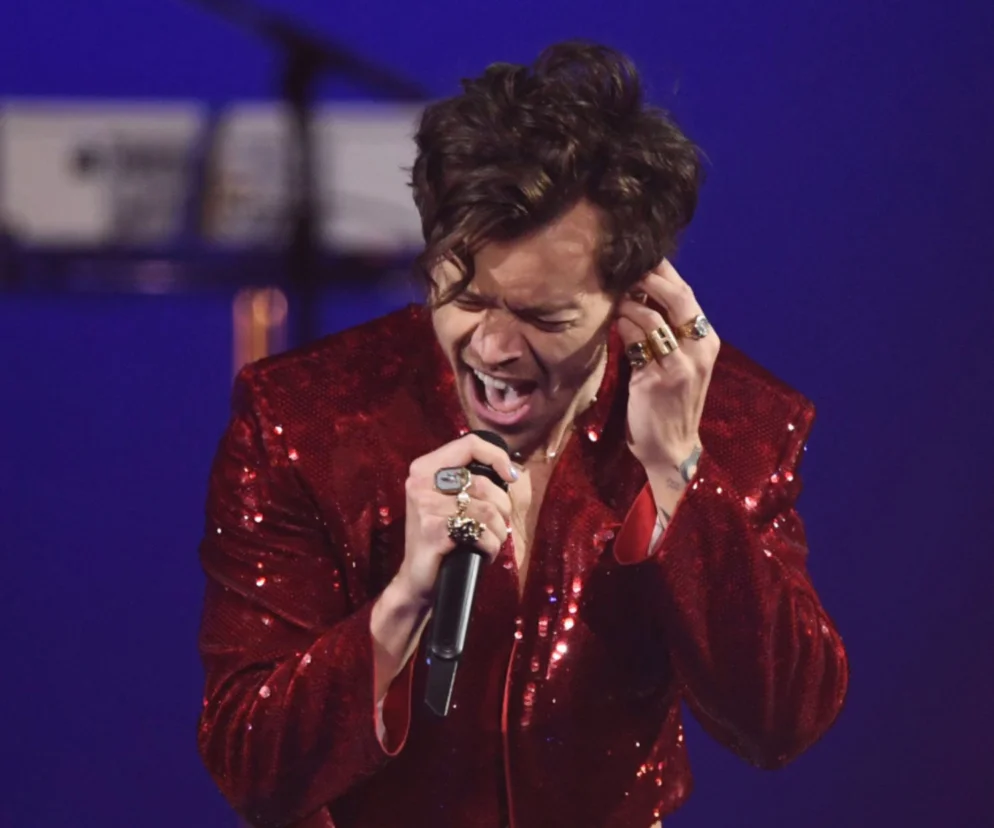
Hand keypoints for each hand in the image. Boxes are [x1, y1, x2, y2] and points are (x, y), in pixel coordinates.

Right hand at [397, 434, 516, 607]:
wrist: (416, 578)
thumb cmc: (440, 536)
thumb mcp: (448, 500)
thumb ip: (469, 480)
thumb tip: (509, 472)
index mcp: (425, 468)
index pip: (469, 445)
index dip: (497, 457)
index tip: (511, 477)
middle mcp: (421, 483)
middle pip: (482, 483)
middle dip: (502, 507)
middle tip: (499, 524)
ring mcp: (425, 507)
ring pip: (486, 511)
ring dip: (499, 532)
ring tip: (492, 541)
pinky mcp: (433, 532)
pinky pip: (480, 533)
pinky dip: (490, 546)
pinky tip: (484, 553)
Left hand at [616, 259, 719, 474]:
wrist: (672, 447)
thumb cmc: (670, 403)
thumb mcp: (678, 363)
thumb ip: (666, 332)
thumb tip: (638, 294)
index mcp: (707, 341)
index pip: (687, 295)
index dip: (664, 273)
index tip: (640, 259)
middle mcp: (700, 348)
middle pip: (677, 297)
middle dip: (649, 277)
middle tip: (624, 269)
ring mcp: (681, 364)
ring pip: (652, 316)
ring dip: (628, 303)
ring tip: (612, 298)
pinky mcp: (659, 378)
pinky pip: (636, 341)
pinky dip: (622, 327)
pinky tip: (612, 323)